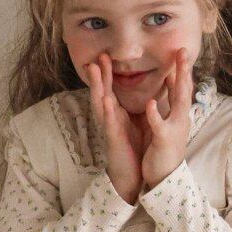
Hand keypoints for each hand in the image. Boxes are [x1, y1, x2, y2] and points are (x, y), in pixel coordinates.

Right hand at [84, 53, 149, 202]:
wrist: (131, 176)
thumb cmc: (131, 150)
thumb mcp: (132, 125)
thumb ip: (132, 109)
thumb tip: (137, 93)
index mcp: (116, 115)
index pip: (110, 90)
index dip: (107, 74)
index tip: (105, 56)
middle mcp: (110, 119)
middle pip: (101, 92)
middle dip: (99, 74)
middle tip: (96, 56)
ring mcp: (110, 128)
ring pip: (100, 104)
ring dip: (97, 86)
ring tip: (94, 70)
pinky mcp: (113, 140)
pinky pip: (109, 124)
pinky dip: (107, 112)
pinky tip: (105, 100)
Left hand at [141, 47, 193, 189]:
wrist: (164, 177)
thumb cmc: (165, 149)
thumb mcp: (170, 123)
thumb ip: (171, 104)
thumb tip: (172, 84)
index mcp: (179, 114)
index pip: (182, 87)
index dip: (183, 69)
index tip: (181, 51)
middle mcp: (181, 119)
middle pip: (185, 90)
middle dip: (184, 70)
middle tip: (184, 51)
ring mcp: (175, 129)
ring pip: (180, 104)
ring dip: (179, 86)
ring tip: (177, 69)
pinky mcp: (164, 141)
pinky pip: (160, 126)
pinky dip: (156, 114)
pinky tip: (151, 103)